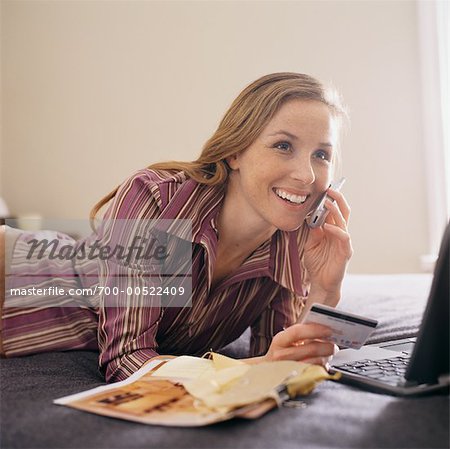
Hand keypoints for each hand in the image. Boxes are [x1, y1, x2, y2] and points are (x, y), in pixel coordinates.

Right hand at [263, 323, 337, 367]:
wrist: (268, 372)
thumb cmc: (281, 353)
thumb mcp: (285, 340)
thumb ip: (300, 333)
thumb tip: (323, 326)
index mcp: (280, 340)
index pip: (297, 332)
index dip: (314, 330)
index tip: (329, 329)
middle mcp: (281, 355)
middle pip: (310, 349)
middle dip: (327, 346)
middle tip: (334, 344)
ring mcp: (288, 370)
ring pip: (315, 362)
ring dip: (326, 357)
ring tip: (328, 354)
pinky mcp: (297, 381)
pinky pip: (315, 373)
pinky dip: (322, 367)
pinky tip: (322, 363)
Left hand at [303, 188, 352, 305]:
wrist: (320, 283)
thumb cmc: (317, 264)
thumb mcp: (311, 244)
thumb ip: (314, 231)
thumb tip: (312, 217)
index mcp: (333, 231)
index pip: (334, 212)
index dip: (331, 200)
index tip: (324, 189)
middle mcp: (340, 234)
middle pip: (344, 212)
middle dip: (338, 199)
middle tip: (330, 189)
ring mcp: (344, 243)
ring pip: (344, 222)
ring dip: (336, 211)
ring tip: (327, 202)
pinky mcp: (345, 252)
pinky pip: (343, 238)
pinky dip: (335, 230)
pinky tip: (326, 226)